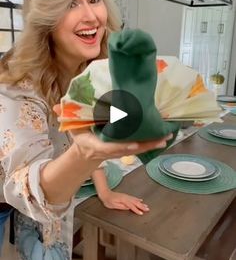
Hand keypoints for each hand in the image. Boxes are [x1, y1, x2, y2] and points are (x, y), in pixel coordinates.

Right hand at [53, 104, 172, 160]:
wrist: (88, 152)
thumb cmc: (81, 137)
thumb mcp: (71, 127)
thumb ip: (65, 116)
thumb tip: (55, 107)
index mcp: (99, 145)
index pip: (111, 147)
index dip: (123, 146)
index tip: (133, 143)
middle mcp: (113, 150)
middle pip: (132, 149)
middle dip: (147, 144)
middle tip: (163, 137)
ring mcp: (122, 150)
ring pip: (140, 149)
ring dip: (154, 143)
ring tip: (168, 135)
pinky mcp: (128, 148)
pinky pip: (142, 146)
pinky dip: (153, 142)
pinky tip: (165, 135)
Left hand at [99, 190, 149, 214]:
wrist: (105, 193)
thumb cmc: (108, 200)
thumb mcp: (113, 205)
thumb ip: (121, 206)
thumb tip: (128, 208)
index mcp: (123, 200)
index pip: (131, 206)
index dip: (136, 210)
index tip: (141, 213)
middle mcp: (126, 197)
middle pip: (135, 202)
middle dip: (142, 206)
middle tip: (147, 209)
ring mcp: (126, 196)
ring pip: (135, 200)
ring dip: (141, 203)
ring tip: (146, 206)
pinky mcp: (126, 196)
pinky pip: (133, 198)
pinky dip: (138, 199)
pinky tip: (140, 200)